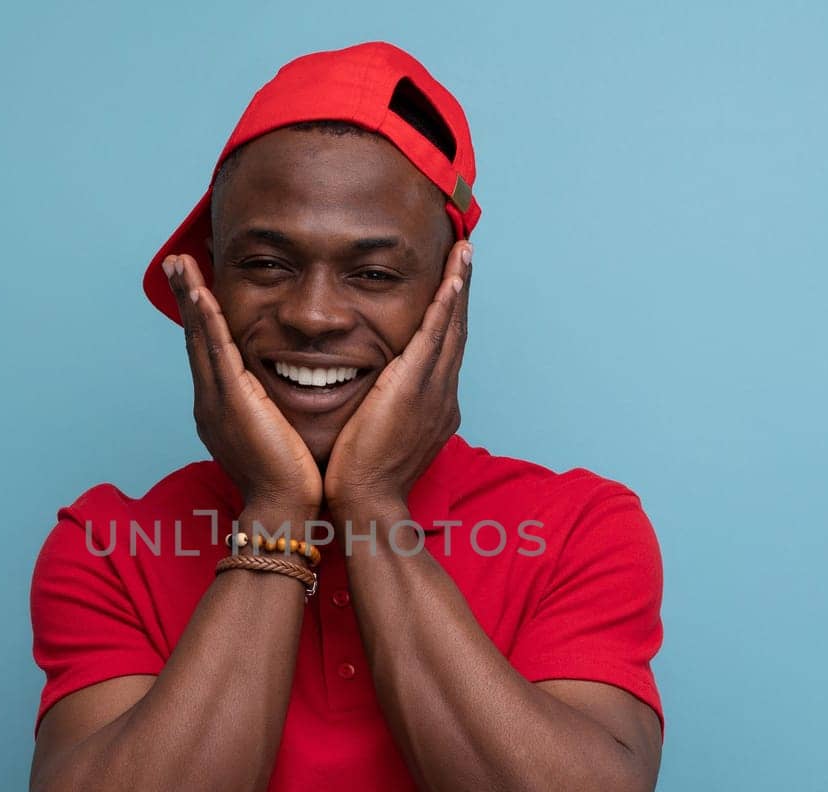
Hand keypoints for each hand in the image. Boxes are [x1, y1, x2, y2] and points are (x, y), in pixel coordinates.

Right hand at [164, 254, 322, 514]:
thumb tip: (289, 397)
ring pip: (200, 338)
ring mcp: (217, 401)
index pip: (210, 351)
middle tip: (177, 262)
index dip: (202, 317)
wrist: (282, 510)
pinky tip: (202, 294)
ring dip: (190, 297)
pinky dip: (208, 321)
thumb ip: (275, 411)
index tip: (198, 286)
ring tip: (180, 263)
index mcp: (222, 408)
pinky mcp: (233, 402)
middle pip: (196, 337)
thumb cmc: (289, 480)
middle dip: (187, 298)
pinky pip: (217, 352)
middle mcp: (211, 401)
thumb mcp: (278, 434)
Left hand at [324, 240, 471, 519]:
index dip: (449, 316)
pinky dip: (445, 306)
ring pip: (451, 328)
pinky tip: (450, 278)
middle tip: (465, 254)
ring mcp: (433, 392)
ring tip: (463, 252)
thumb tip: (370, 401)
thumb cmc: (363, 480)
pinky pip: (435, 337)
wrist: (368, 505)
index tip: (450, 285)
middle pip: (456, 332)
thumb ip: (380, 414)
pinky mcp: (415, 389)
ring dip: (458, 287)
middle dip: (461, 291)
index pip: (443, 351)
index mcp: (433, 407)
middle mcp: (442, 396)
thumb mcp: (378, 438)